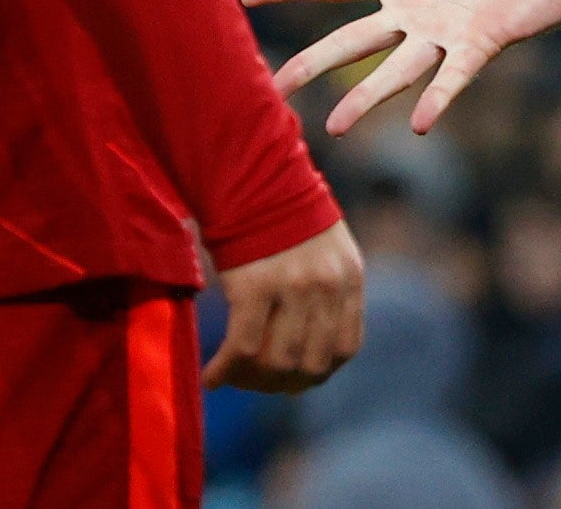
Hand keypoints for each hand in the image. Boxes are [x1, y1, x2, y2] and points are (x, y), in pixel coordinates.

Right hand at [203, 219, 364, 392]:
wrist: (249, 177)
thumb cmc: (280, 214)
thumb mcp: (325, 249)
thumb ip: (326, 291)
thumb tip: (307, 345)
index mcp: (349, 277)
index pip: (345, 348)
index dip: (317, 372)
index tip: (291, 377)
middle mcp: (327, 285)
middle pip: (311, 364)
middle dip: (282, 384)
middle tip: (256, 381)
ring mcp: (292, 287)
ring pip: (277, 363)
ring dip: (252, 380)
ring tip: (232, 376)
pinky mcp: (254, 287)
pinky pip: (242, 348)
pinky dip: (225, 370)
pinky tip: (211, 376)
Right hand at [241, 0, 560, 136]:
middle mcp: (416, 13)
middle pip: (352, 40)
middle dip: (312, 64)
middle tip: (272, 90)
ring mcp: (446, 33)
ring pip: (394, 69)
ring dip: (365, 98)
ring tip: (333, 128)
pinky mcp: (482, 43)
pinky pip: (453, 75)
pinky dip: (436, 97)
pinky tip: (417, 122)